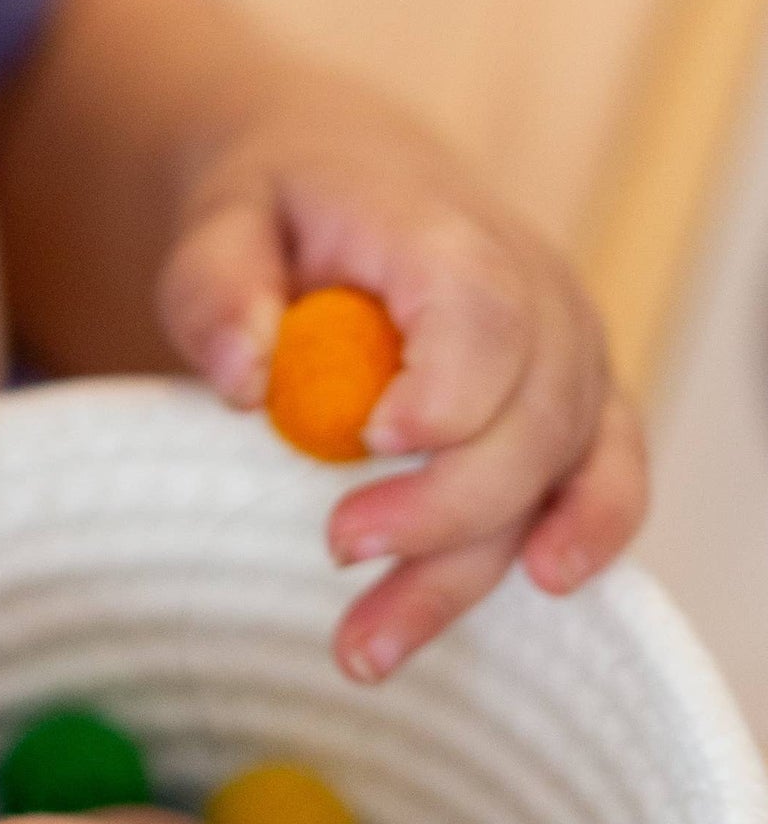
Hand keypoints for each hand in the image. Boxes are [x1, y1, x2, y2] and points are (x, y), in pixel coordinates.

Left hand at [158, 90, 647, 682]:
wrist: (349, 174)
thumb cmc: (284, 206)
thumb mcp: (219, 217)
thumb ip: (216, 289)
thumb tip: (242, 381)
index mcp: (447, 236)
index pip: (484, 316)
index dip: (448, 389)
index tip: (370, 441)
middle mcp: (536, 289)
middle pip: (532, 414)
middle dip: (444, 506)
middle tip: (336, 545)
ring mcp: (570, 349)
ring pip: (558, 470)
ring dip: (470, 566)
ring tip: (364, 648)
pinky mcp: (577, 399)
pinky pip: (608, 473)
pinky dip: (588, 533)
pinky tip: (543, 586)